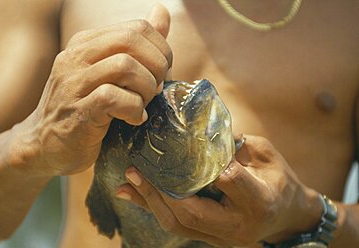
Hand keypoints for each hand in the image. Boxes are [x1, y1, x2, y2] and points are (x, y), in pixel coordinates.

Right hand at [24, 5, 171, 175]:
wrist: (45, 144)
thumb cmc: (85, 106)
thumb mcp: (109, 71)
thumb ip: (137, 44)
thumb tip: (161, 12)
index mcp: (87, 43)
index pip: (137, 27)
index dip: (161, 49)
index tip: (161, 73)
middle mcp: (76, 56)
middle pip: (132, 40)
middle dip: (158, 65)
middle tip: (157, 87)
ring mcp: (73, 83)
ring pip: (125, 66)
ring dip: (146, 88)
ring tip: (144, 104)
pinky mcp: (77, 111)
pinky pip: (113, 98)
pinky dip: (134, 109)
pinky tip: (134, 119)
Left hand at [117, 135, 323, 246]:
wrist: (286, 217)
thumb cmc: (279, 181)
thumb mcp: (267, 156)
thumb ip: (237, 144)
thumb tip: (201, 130)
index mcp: (260, 201)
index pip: (232, 183)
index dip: (208, 166)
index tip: (184, 149)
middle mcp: (238, 224)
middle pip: (193, 213)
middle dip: (161, 192)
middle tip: (136, 170)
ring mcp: (223, 236)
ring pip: (180, 225)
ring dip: (151, 203)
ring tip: (128, 182)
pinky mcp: (211, 238)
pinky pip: (178, 226)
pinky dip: (155, 209)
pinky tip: (136, 196)